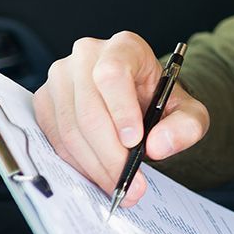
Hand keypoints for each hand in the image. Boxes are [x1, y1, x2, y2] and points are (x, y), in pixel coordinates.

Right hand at [33, 30, 209, 207]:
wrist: (139, 104)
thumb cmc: (160, 103)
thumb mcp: (188, 113)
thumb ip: (186, 126)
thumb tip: (159, 145)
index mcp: (125, 47)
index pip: (113, 74)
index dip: (120, 111)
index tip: (135, 143)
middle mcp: (87, 55)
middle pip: (88, 109)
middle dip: (110, 155)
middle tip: (131, 184)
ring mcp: (61, 76)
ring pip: (70, 129)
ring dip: (95, 166)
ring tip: (120, 186)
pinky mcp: (45, 100)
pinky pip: (55, 139)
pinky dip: (78, 164)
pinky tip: (100, 175)